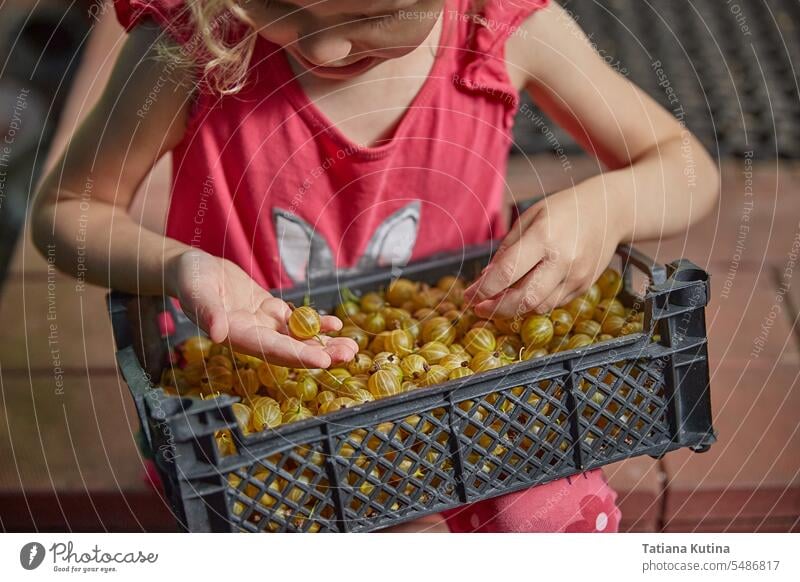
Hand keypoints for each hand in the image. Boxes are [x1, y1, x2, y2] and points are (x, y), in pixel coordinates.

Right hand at [166, 250, 357, 367]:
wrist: (191, 269)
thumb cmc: (189, 278)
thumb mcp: (195, 291)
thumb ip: (207, 312)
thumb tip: (217, 334)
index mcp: (236, 335)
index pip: (270, 349)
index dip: (297, 355)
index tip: (322, 361)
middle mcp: (252, 335)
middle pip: (290, 349)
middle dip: (320, 354)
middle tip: (349, 356)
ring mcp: (262, 324)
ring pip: (297, 337)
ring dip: (324, 343)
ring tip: (350, 347)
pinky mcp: (268, 311)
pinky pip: (295, 321)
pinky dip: (315, 323)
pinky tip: (335, 325)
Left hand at [464, 188, 623, 319]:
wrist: (610, 210)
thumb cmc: (564, 210)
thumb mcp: (530, 218)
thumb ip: (507, 250)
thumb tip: (486, 280)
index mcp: (544, 237)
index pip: (507, 273)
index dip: (483, 289)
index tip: (468, 295)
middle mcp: (563, 260)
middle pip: (523, 299)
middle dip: (496, 308)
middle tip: (479, 308)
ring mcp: (577, 276)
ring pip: (537, 307)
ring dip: (513, 309)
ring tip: (497, 301)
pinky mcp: (584, 286)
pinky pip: (552, 303)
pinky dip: (533, 303)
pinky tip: (523, 294)